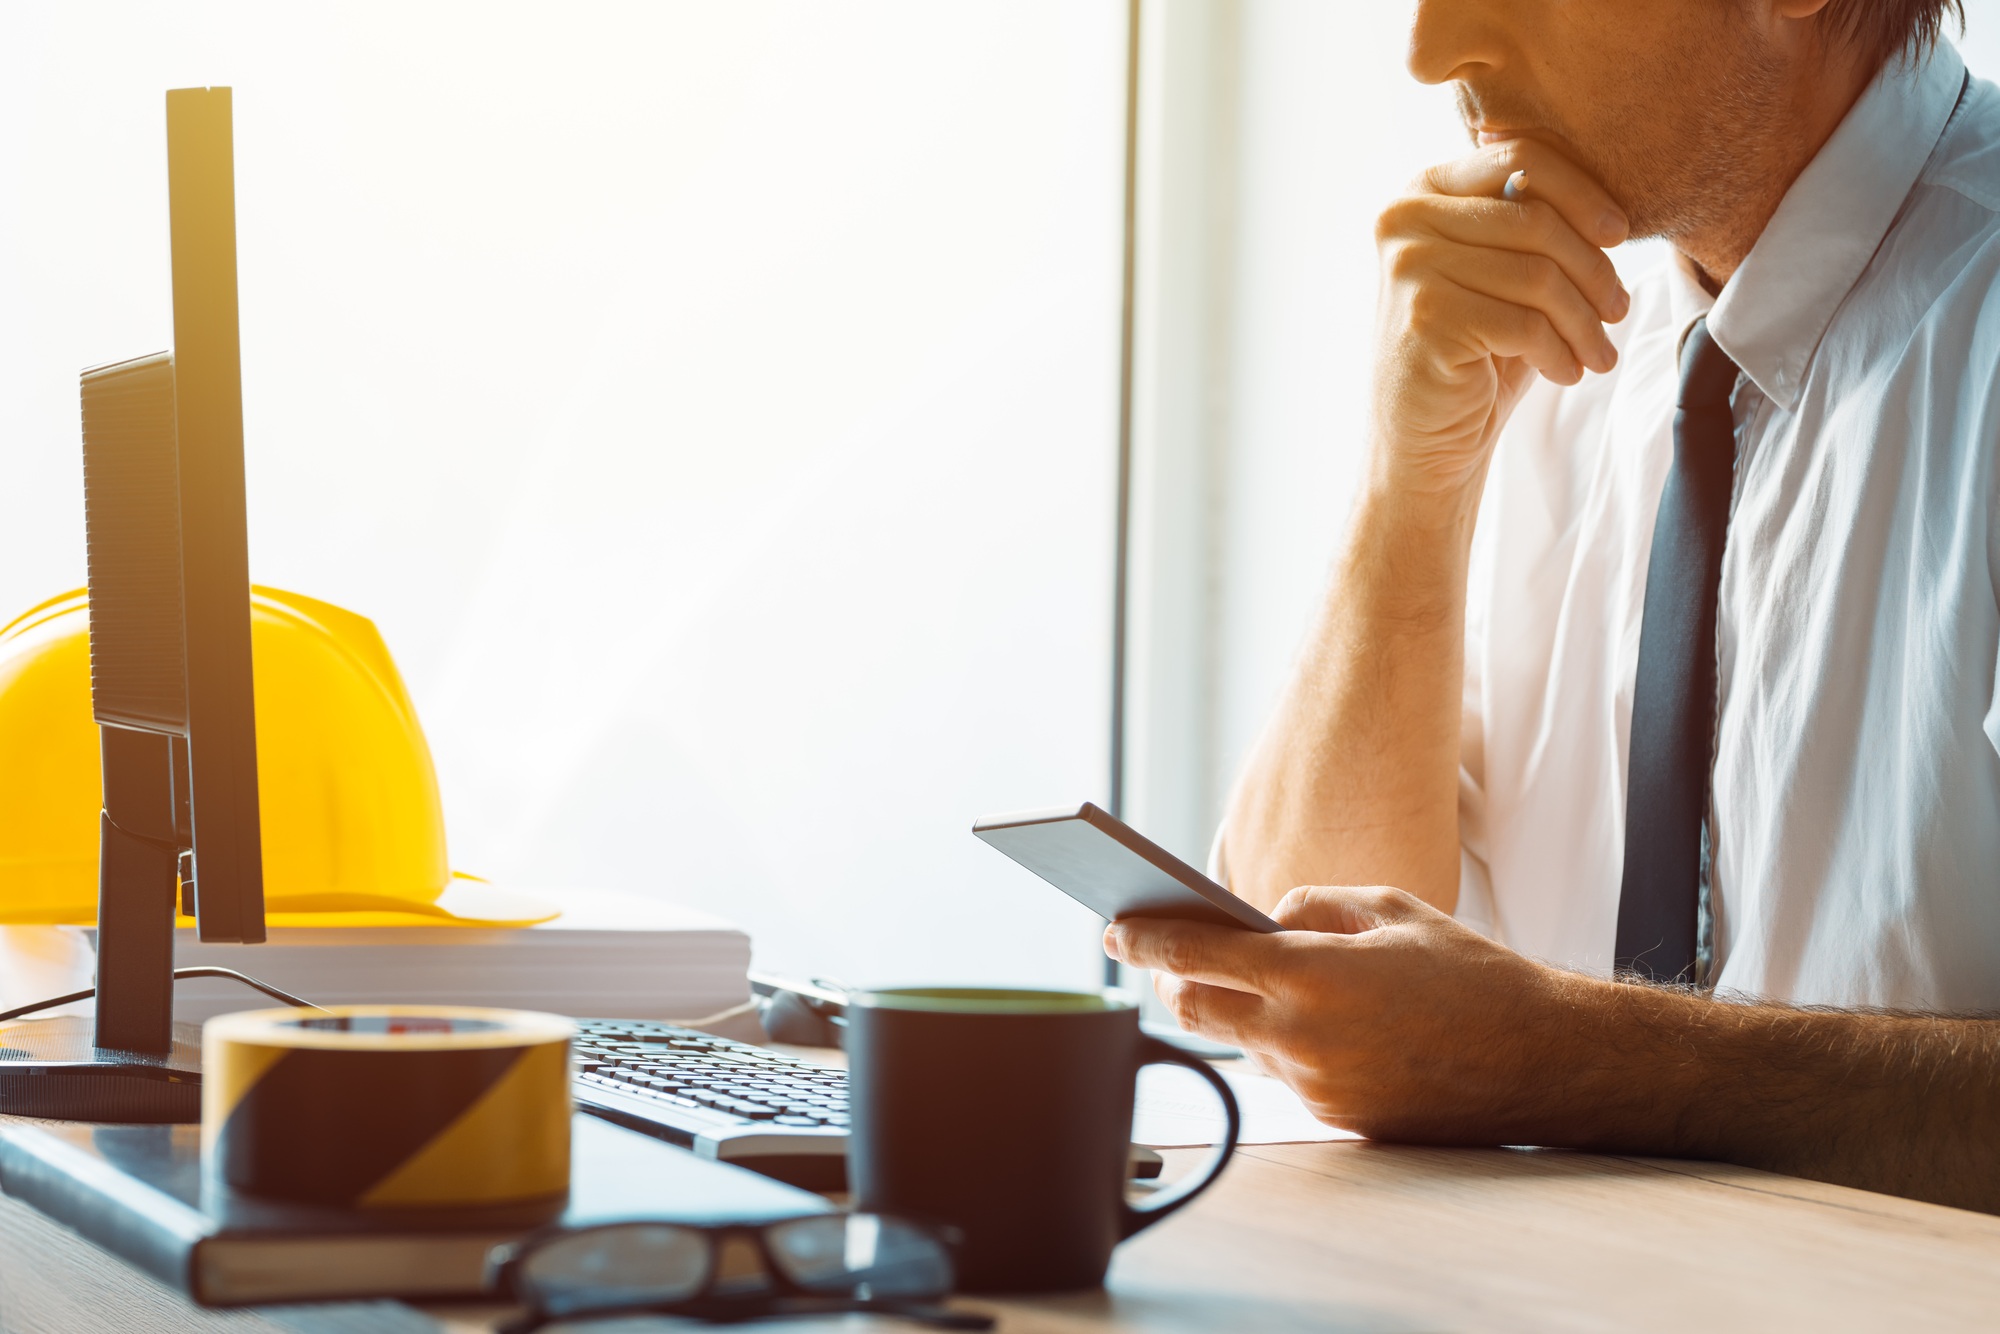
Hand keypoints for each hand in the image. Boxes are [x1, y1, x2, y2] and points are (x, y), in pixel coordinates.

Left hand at [1103, 885, 1598, 1142]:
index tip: (1113, 928)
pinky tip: (1333, 1023)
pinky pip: (1287, 1073)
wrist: (1540, 1060)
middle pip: (1194, 1009)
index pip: (1195, 954)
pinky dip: (1290, 1043)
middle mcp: (1302, 1036)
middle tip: (1169, 955)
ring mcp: (1315, 1085)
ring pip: (1241, 1043)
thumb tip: (1262, 918)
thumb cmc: (1470, 973)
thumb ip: (1313, 906)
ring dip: (1242, 1012)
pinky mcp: (1337, 1118)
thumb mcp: (1392, 909)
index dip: (1144, 939)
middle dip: (1174, 980)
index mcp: (1312, 973)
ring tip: (1277, 982)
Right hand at [1371, 140, 1630, 494]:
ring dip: (1584, 322)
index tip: (1619, 236)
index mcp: (1423, 190)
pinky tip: (1567, 372)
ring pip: (1538, 276)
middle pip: (1536, 220)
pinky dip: (1559, 352)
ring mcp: (1410, 268)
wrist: (1421, 440)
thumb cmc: (1472, 352)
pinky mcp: (1425, 319)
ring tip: (1599, 352)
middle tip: (1618, 312)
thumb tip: (1609, 212)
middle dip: (1594, 271)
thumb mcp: (1500, 275)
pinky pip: (1524, 324)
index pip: (1520, 159)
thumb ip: (1528, 225)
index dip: (1583, 194)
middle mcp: (1406, 220)